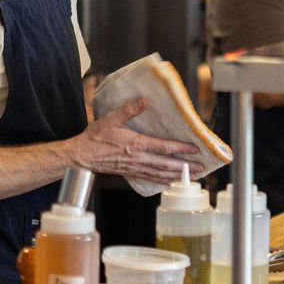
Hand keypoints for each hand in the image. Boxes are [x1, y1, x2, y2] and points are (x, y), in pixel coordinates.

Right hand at [71, 99, 199, 183]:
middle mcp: (138, 158)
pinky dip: (163, 181)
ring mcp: (135, 168)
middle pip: (167, 164)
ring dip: (177, 176)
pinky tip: (170, 182)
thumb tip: (144, 100)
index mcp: (136, 145)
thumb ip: (129, 109)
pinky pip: (150, 178)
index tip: (194, 149)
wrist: (82, 156)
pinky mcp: (130, 172)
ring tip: (192, 177)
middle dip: (185, 167)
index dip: (181, 149)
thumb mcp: (111, 119)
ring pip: (161, 174)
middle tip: (201, 168)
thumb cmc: (95, 137)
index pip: (164, 147)